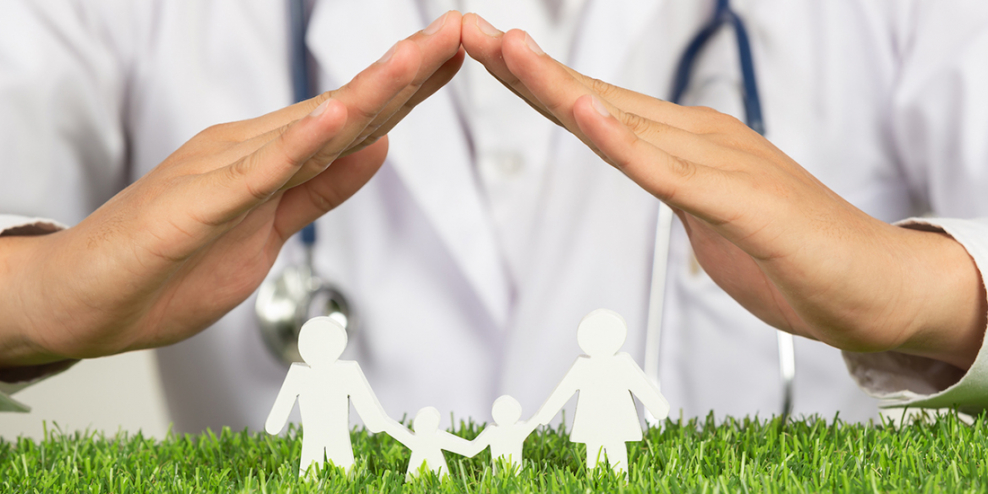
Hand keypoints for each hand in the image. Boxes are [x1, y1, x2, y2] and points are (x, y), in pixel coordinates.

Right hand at [0, 12, 464, 365]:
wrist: (83, 301)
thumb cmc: (168, 268)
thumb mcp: (269, 230)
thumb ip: (321, 188)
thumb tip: (379, 147)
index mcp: (270, 159)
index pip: (353, 119)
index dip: (407, 89)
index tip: (457, 58)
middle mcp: (250, 150)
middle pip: (344, 108)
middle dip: (406, 73)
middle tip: (460, 33)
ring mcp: (223, 171)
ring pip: (310, 126)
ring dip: (370, 91)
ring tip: (419, 54)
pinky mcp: (198, 203)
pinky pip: (258, 172)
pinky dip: (300, 146)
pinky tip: (337, 118)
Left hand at [460, 14, 986, 368]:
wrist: (875, 286)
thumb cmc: (792, 254)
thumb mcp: (709, 220)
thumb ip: (674, 190)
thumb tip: (647, 175)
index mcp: (686, 144)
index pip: (596, 107)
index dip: (537, 81)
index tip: (484, 55)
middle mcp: (698, 139)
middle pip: (597, 99)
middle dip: (527, 69)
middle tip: (468, 31)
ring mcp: (720, 164)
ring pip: (626, 122)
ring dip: (562, 88)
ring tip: (509, 51)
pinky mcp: (742, 202)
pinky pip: (672, 173)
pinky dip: (626, 146)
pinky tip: (587, 117)